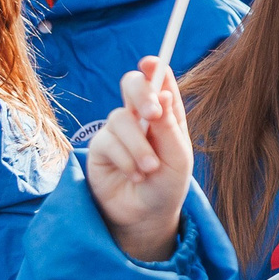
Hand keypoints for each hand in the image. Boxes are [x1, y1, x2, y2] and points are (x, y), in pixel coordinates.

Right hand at [89, 58, 192, 261]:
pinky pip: (108, 141)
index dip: (155, 67)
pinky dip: (125, 159)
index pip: (159, 82)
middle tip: (153, 113)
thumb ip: (169, 127)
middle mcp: (140, 117)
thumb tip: (163, 93)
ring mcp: (119, 131)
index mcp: (165, 114)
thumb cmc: (168, 185)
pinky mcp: (100, 147)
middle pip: (131, 84)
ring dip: (138, 145)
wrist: (146, 216)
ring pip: (120, 118)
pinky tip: (136, 175)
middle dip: (141, 93)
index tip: (152, 62)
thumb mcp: (178, 158)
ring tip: (150, 168)